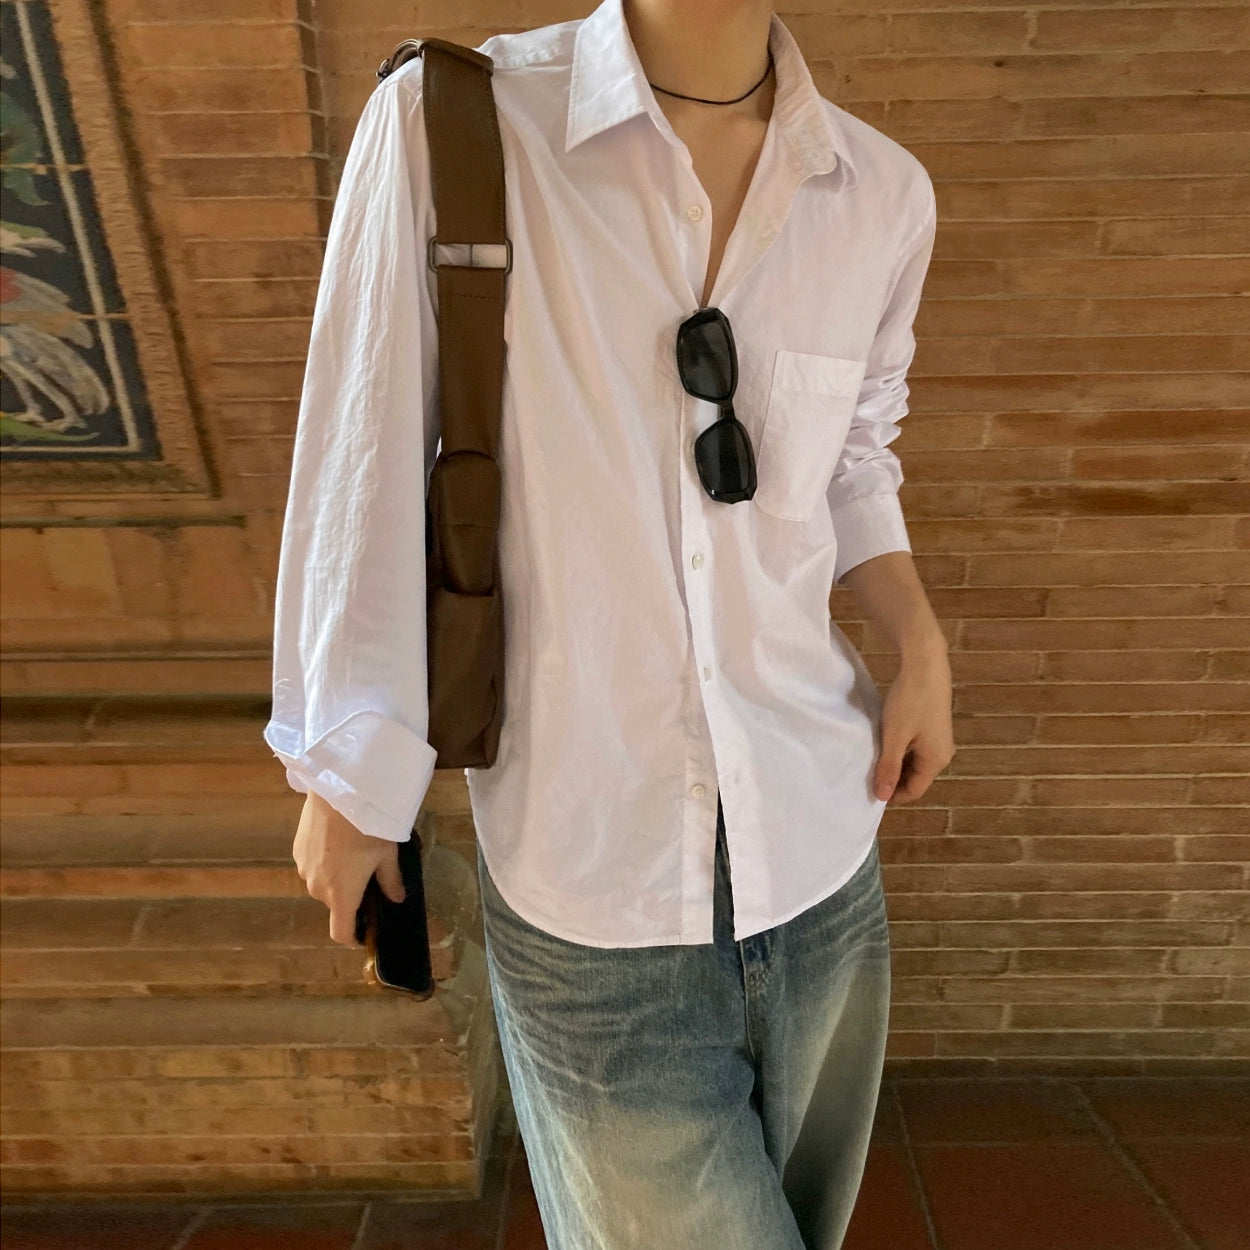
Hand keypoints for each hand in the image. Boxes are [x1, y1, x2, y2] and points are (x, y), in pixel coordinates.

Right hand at [292, 792, 406, 945]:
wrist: (339, 792)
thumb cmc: (368, 828)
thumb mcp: (387, 855)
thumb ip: (390, 881)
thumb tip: (396, 898)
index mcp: (341, 896)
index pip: (340, 933)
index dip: (352, 937)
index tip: (363, 932)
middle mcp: (317, 888)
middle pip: (333, 904)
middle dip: (349, 897)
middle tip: (366, 877)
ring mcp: (303, 868)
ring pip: (321, 883)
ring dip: (334, 877)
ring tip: (352, 853)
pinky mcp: (296, 848)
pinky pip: (311, 864)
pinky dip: (324, 860)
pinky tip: (337, 839)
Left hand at [873, 647, 954, 803]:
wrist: (925, 664)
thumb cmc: (910, 702)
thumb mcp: (894, 737)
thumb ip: (888, 768)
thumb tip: (882, 797)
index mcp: (936, 761)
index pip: (914, 791)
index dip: (892, 795)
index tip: (868, 792)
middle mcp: (942, 753)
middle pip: (915, 777)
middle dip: (892, 779)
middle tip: (866, 775)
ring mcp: (939, 739)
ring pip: (914, 762)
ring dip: (895, 763)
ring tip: (872, 758)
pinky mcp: (933, 725)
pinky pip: (915, 747)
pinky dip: (900, 750)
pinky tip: (884, 741)